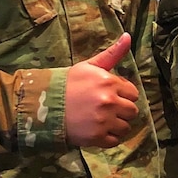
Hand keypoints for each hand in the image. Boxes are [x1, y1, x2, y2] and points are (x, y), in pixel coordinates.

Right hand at [64, 33, 139, 147]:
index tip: (111, 96)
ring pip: (126, 127)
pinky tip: (98, 130)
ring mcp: (104, 120)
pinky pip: (115, 141)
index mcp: (110, 82)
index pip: (133, 93)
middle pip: (132, 111)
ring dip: (117, 125)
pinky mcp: (97, 137)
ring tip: (102, 121)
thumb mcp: (89, 66)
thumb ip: (112, 53)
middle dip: (122, 111)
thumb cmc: (68, 83)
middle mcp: (109, 101)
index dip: (123, 95)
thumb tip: (128, 36)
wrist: (44, 104)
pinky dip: (108, 138)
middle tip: (107, 110)